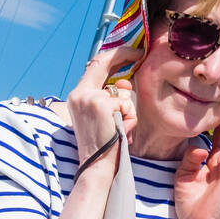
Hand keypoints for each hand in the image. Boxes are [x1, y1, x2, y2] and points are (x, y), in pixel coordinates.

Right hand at [61, 47, 141, 172]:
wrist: (96, 166)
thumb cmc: (104, 145)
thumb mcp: (105, 117)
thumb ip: (112, 97)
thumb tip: (126, 83)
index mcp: (77, 95)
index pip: (96, 65)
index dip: (114, 55)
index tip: (131, 52)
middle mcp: (80, 94)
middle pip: (104, 62)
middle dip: (125, 54)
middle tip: (141, 53)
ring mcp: (89, 98)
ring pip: (123, 93)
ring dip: (129, 111)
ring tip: (119, 128)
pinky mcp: (101, 105)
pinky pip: (127, 105)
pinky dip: (130, 119)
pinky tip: (121, 131)